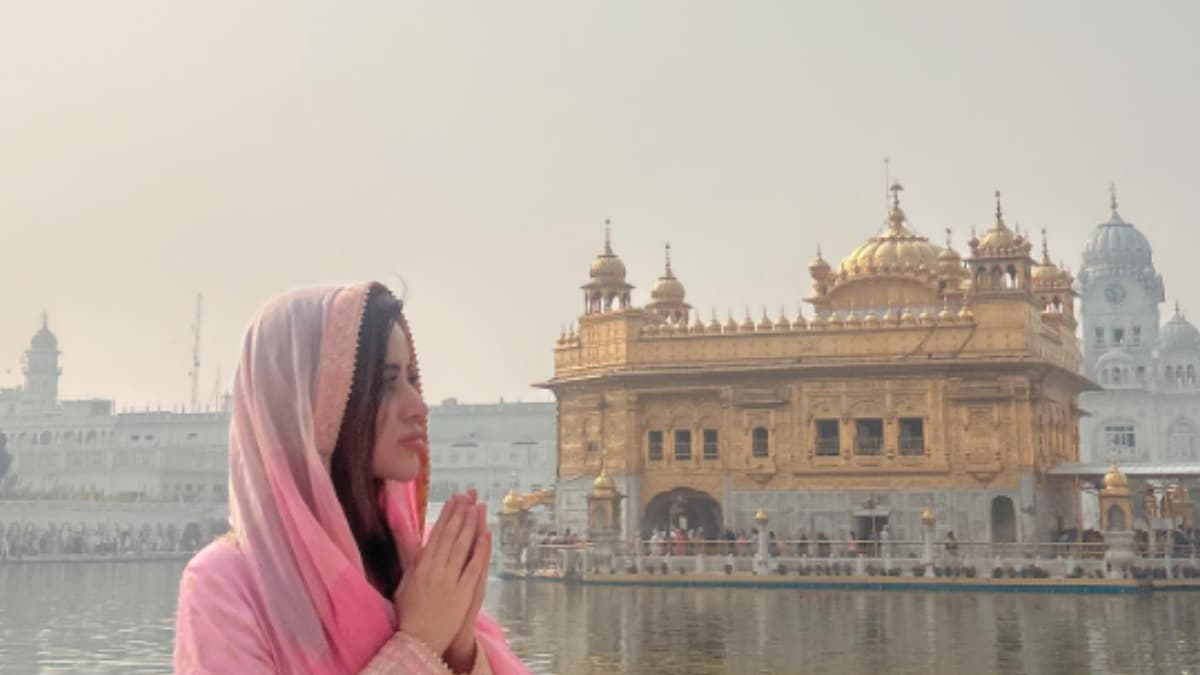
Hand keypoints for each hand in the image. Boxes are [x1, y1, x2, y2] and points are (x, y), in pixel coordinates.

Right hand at [394, 493, 488, 657]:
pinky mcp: (463, 591)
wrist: (419, 639)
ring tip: (477, 505)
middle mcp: (435, 569)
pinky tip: (485, 533)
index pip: (436, 534)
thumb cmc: (410, 612)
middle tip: (468, 494)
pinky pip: (473, 566)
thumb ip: (413, 562)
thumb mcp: (406, 583)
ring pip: (462, 546)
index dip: (445, 515)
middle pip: (450, 535)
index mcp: (421, 566)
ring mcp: (450, 579)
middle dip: (460, 512)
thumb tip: (418, 542)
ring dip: (470, 524)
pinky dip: (480, 549)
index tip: (452, 499)